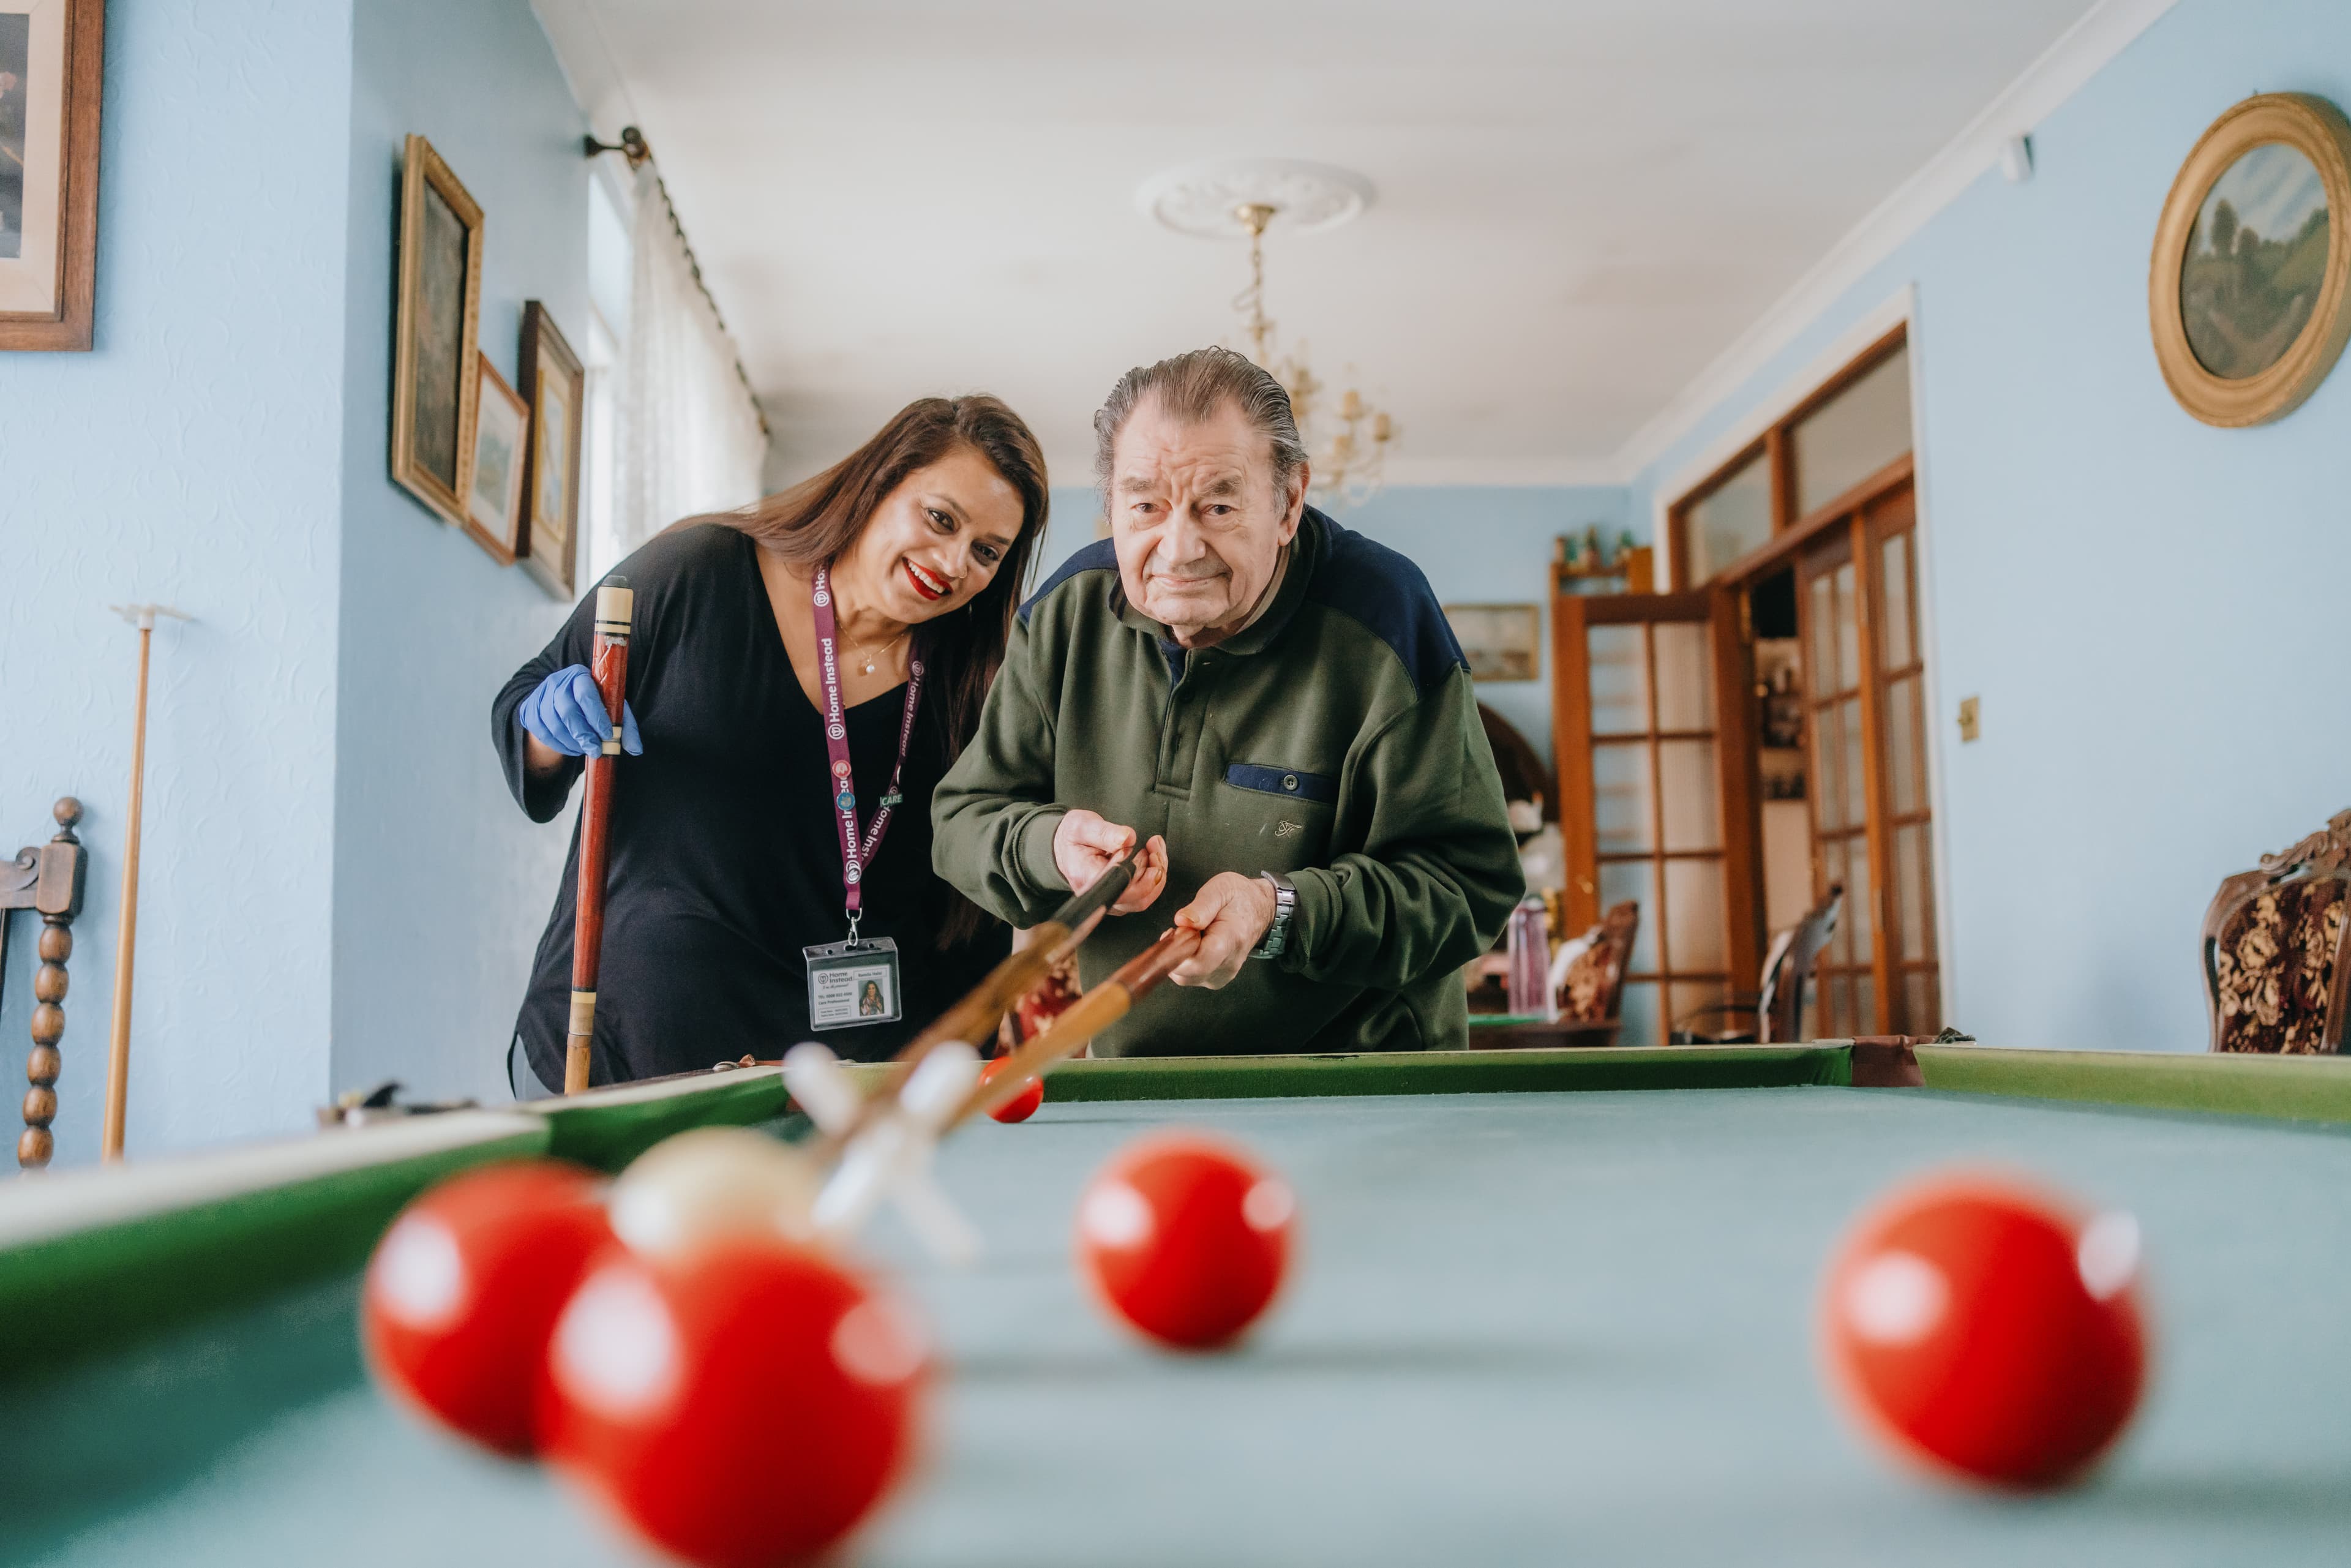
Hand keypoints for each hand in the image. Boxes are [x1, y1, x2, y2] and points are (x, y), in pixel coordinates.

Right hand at [519, 664, 641, 757]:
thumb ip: (624, 726)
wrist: (559, 700)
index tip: (608, 734)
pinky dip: (559, 745)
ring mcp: (540, 696)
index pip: (585, 693)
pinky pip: (542, 733)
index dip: (597, 715)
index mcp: (579, 675)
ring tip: (586, 749)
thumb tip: (636, 750)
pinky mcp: (529, 711)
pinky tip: (571, 748)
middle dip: (584, 734)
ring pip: (554, 724)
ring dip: (572, 742)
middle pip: (567, 710)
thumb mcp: (610, 707)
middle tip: (596, 750)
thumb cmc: (591, 704)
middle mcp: (556, 682)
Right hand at [1052, 811, 1165, 913]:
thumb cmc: (1073, 837)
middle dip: (1155, 870)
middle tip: (1154, 845)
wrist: (1065, 847)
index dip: (1141, 873)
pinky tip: (1151, 857)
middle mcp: (1098, 894)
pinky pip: (1143, 896)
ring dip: (1157, 873)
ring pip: (1144, 898)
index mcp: (1087, 877)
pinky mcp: (1119, 898)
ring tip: (1154, 848)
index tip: (1146, 851)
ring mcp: (1110, 899)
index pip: (1122, 889)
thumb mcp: (1083, 825)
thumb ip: (1105, 832)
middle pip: (1138, 898)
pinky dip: (1154, 876)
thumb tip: (1127, 838)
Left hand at [1170, 872, 1277, 989]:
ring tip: (1190, 935)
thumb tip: (1181, 921)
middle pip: (1186, 974)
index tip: (1176, 931)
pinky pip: (1190, 978)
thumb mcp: (1221, 888)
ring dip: (1178, 957)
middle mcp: (1229, 963)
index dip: (1177, 951)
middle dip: (1174, 952)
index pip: (1199, 962)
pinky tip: (1193, 945)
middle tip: (1183, 929)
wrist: (1259, 910)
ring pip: (1184, 978)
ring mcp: (1224, 974)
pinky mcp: (1217, 979)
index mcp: (1231, 938)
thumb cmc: (1240, 898)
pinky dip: (1184, 963)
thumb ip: (1201, 906)